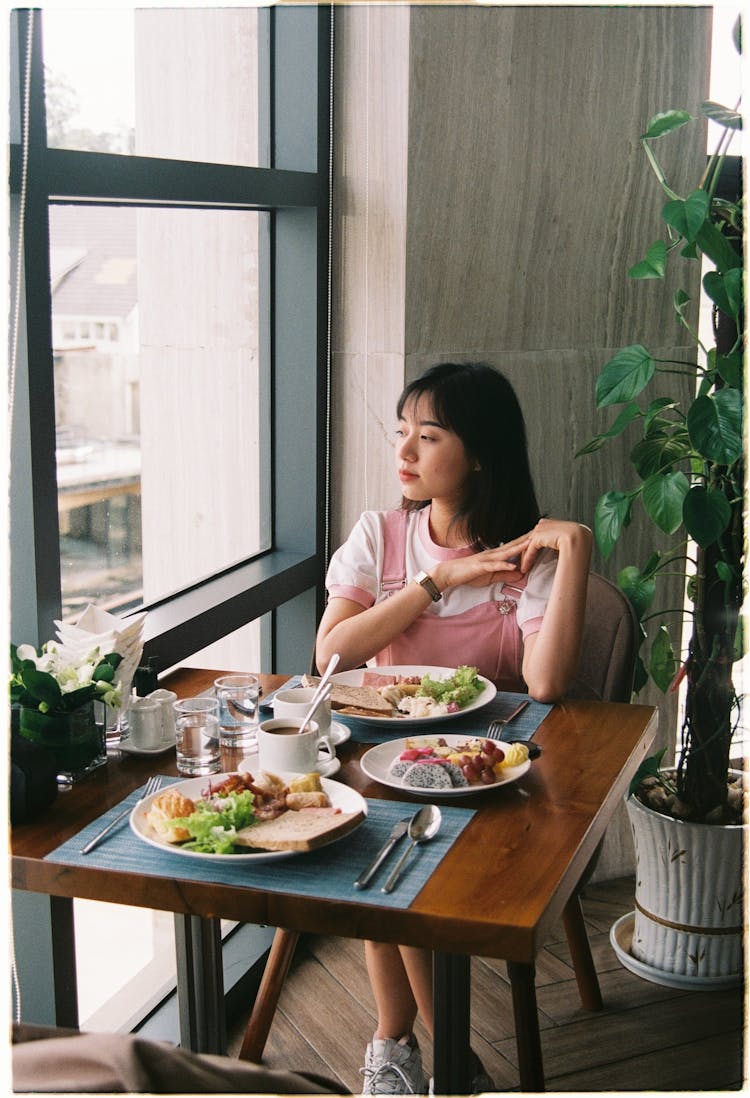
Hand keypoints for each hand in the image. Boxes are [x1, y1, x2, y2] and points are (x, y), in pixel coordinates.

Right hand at [432, 520, 590, 591]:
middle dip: (529, 539)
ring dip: (520, 549)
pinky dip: (504, 566)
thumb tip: (520, 575)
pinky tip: (514, 567)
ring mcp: (487, 559)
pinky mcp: (480, 566)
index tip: (542, 536)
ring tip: (532, 544)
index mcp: (497, 555)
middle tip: (543, 533)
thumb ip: (505, 575)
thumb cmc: (469, 574)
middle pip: (514, 545)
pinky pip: (494, 566)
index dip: (529, 541)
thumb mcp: (491, 576)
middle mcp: (494, 553)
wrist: (450, 574)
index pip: (516, 547)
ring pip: (506, 553)